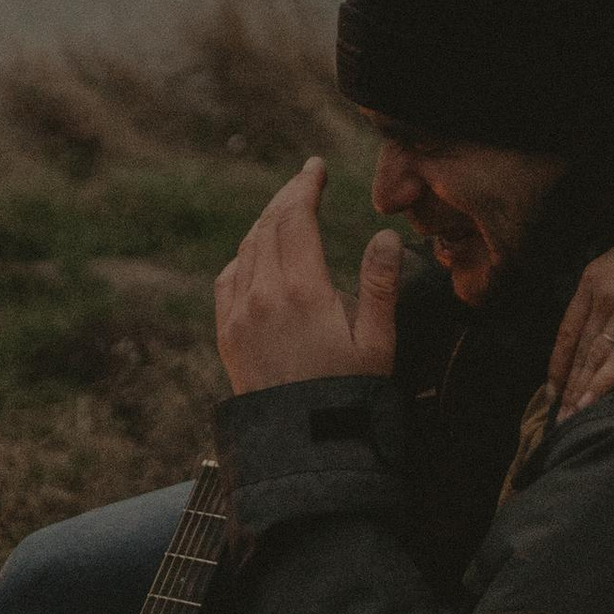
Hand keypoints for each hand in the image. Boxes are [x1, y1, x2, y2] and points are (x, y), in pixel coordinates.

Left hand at [216, 158, 404, 394]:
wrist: (302, 447)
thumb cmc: (349, 397)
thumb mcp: (378, 344)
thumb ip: (381, 286)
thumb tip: (386, 236)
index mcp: (303, 292)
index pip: (296, 218)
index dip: (305, 186)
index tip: (315, 167)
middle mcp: (263, 296)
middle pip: (268, 226)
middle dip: (287, 197)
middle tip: (306, 181)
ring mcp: (239, 316)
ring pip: (247, 249)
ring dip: (266, 222)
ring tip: (287, 210)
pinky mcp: (228, 335)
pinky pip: (228, 280)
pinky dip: (244, 255)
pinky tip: (258, 255)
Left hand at [546, 199, 613, 415]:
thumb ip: (602, 294)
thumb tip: (592, 328)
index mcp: (591, 281)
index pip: (566, 331)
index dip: (557, 364)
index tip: (551, 390)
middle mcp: (603, 295)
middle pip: (579, 348)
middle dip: (567, 385)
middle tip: (557, 415)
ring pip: (596, 356)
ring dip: (582, 389)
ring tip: (572, 416)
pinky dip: (606, 382)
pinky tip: (594, 401)